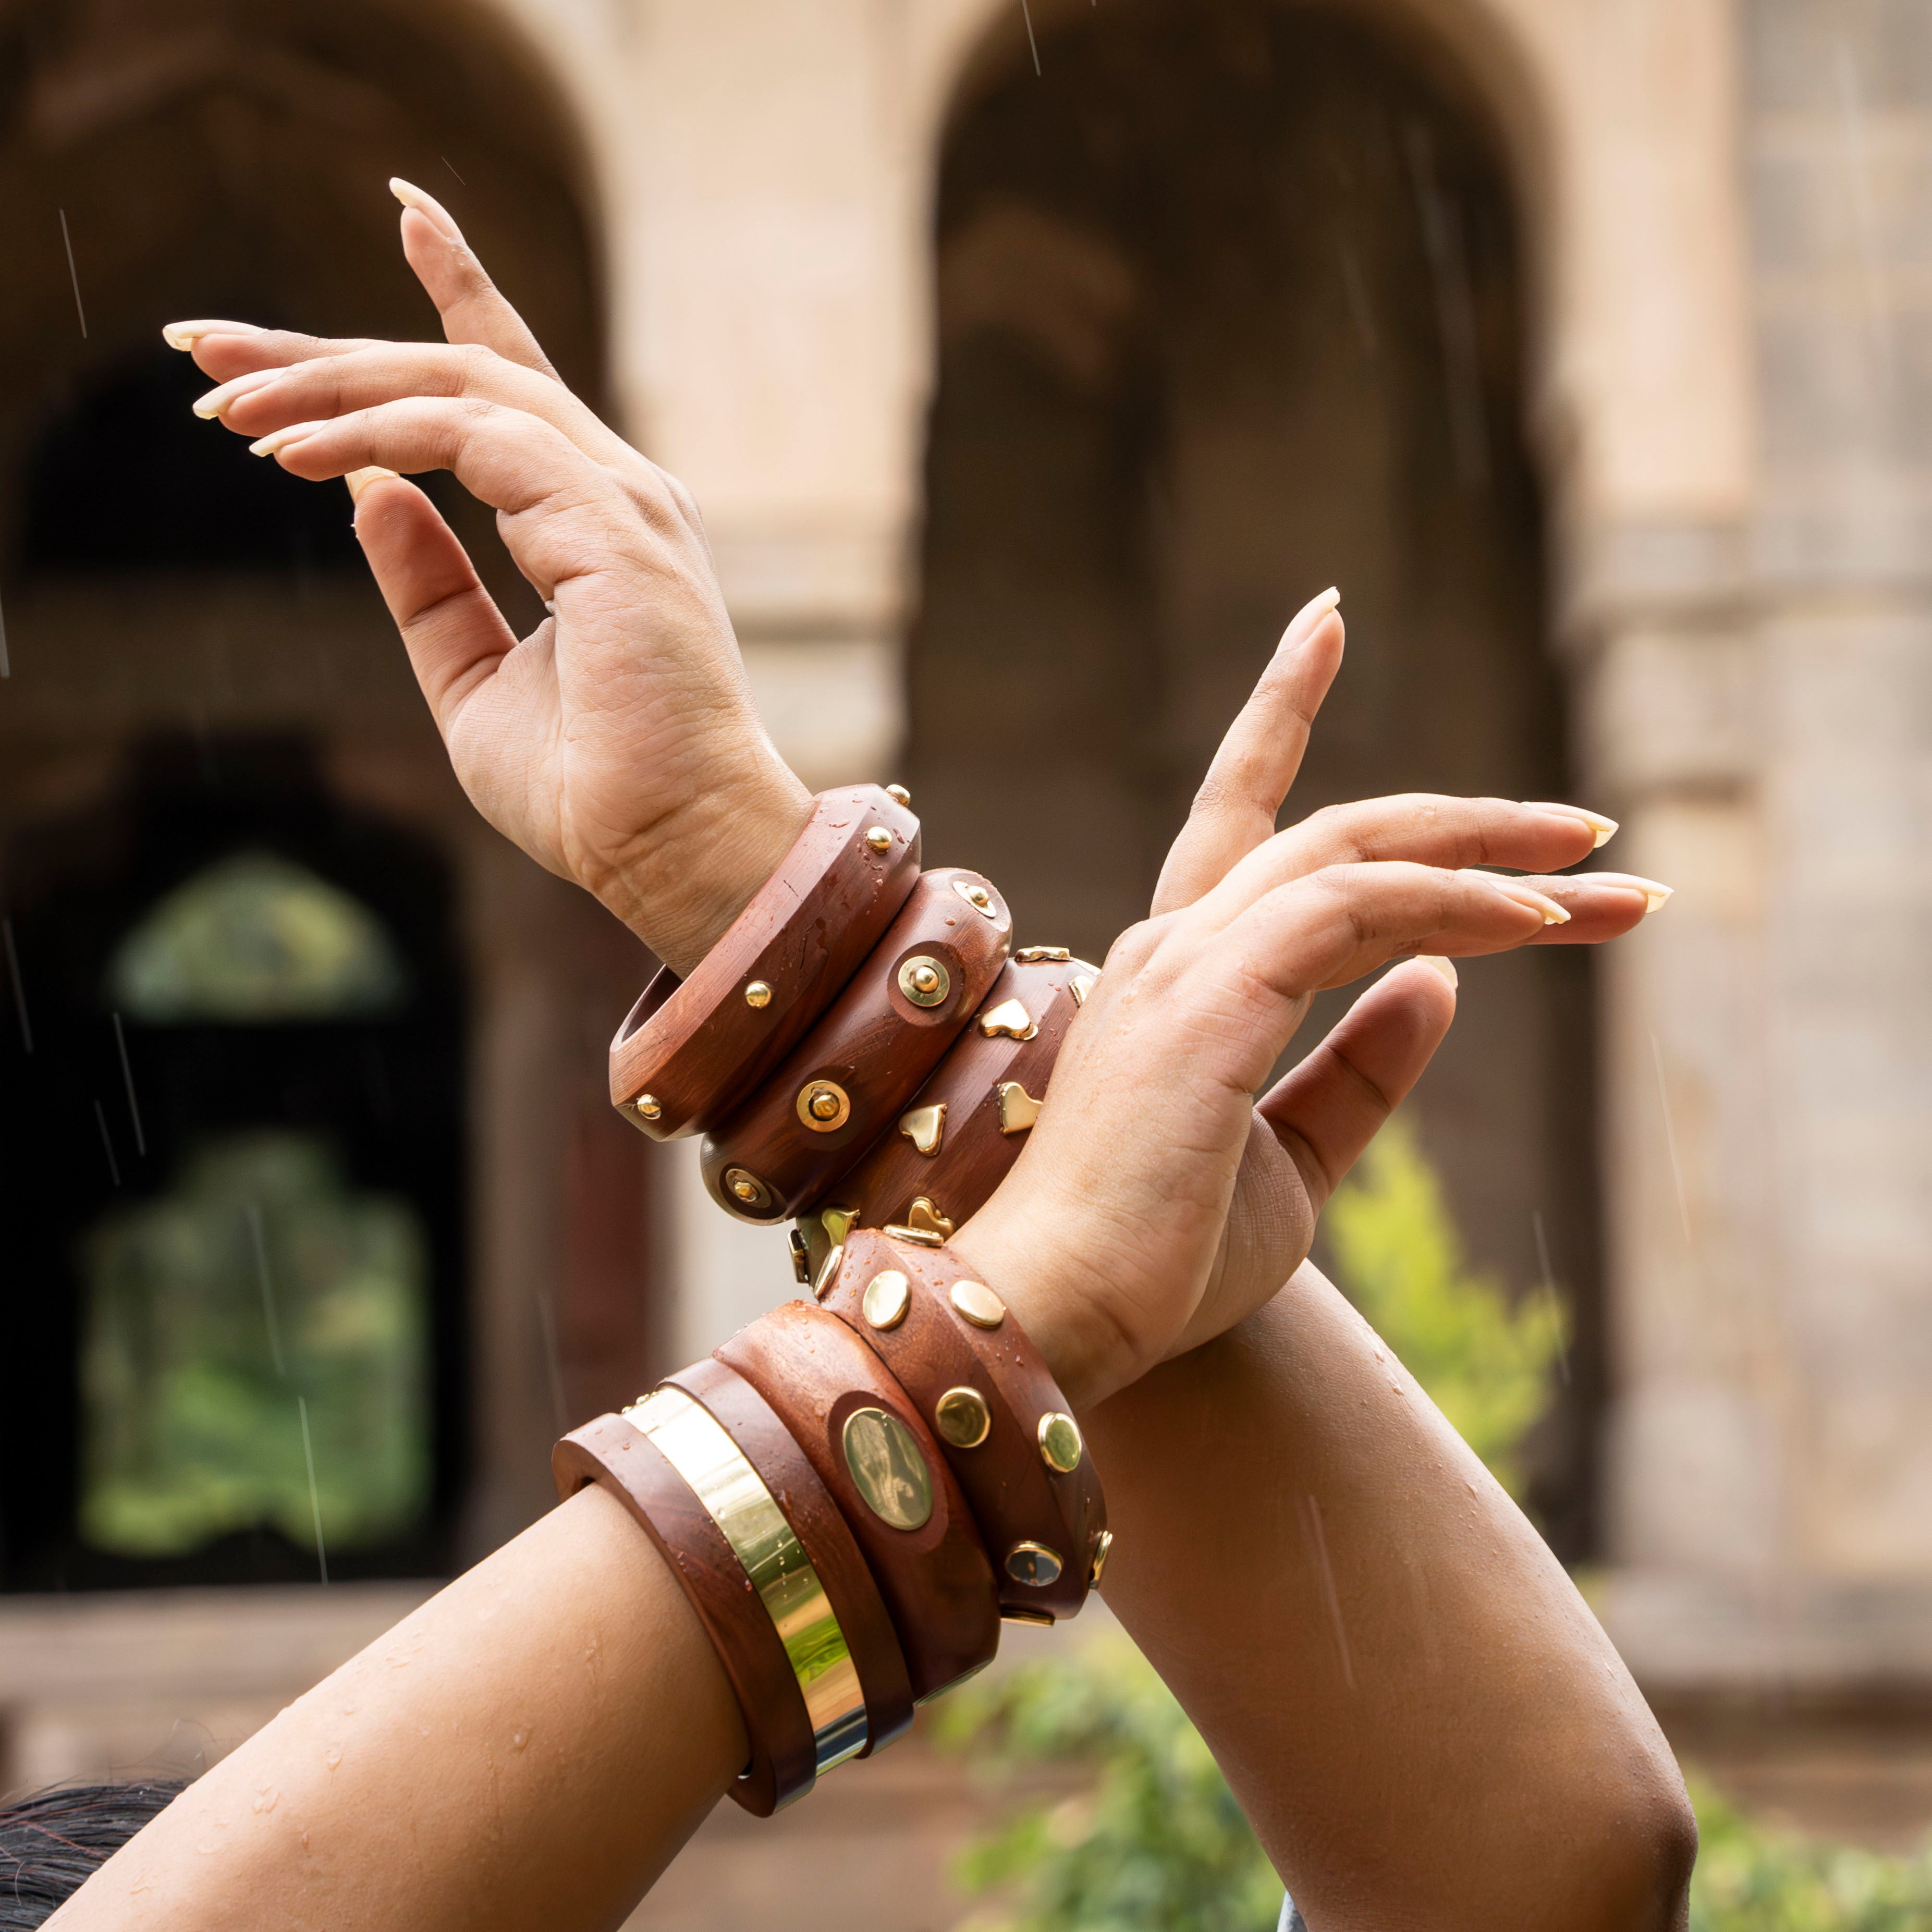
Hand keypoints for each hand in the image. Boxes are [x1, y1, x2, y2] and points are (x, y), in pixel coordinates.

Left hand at [163, 179, 808, 976]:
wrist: (672, 847)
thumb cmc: (593, 787)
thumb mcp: (472, 672)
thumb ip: (428, 582)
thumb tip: (365, 492)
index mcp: (593, 521)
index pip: (515, 382)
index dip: (457, 294)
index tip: (407, 217)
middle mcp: (614, 490)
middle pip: (461, 371)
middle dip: (330, 351)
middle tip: (209, 351)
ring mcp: (620, 499)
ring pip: (459, 387)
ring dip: (333, 386)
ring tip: (231, 411)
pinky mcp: (610, 523)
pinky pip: (472, 438)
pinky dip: (377, 434)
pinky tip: (296, 455)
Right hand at [960, 591, 1669, 1407]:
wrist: (1065, 1319)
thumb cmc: (1163, 1258)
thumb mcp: (1296, 1158)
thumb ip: (1362, 1065)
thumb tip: (1444, 978)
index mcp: (1177, 974)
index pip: (1239, 818)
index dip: (1280, 717)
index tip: (1325, 624)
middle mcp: (1175, 945)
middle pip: (1339, 833)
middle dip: (1469, 822)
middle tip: (1592, 831)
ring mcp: (1185, 960)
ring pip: (1360, 855)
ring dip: (1491, 855)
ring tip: (1608, 875)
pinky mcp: (1212, 995)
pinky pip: (1358, 910)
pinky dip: (1454, 904)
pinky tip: (1541, 924)